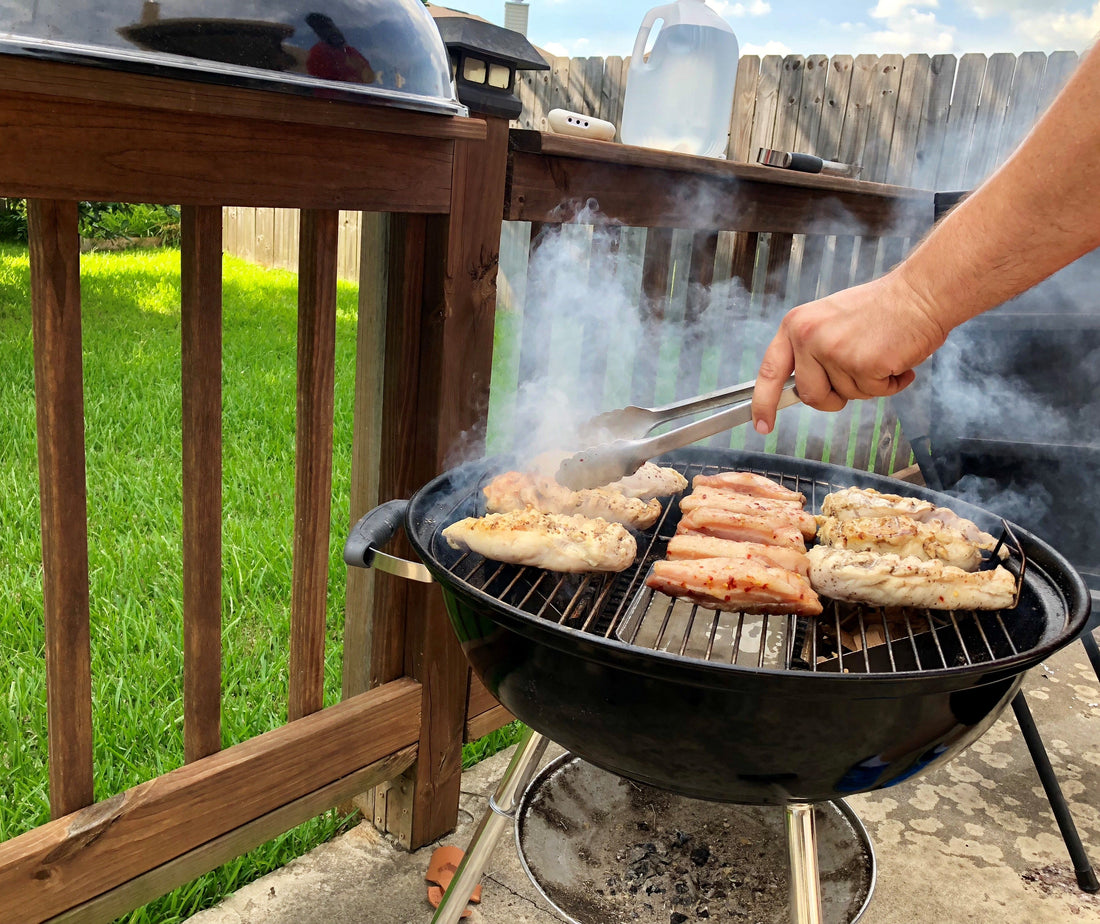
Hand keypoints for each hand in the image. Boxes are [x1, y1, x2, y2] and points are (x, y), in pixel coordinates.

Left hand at [751, 271, 948, 433]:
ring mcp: (835, 351)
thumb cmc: (880, 308)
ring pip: (847, 395)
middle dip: (834, 397)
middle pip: (811, 396)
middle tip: (858, 374)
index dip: (764, 403)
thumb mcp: (828, 321)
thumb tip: (802, 390)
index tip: (762, 425)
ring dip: (870, 384)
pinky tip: (897, 359)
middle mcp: (809, 337)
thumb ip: (810, 353)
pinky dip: (892, 383)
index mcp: (796, 325)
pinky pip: (875, 392)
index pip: (770, 371)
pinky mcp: (864, 364)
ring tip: (881, 352)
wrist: (921, 292)